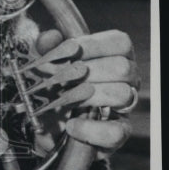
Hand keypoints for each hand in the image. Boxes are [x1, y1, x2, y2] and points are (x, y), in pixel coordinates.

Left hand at [33, 28, 138, 151]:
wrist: (45, 127)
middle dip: (86, 72)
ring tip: (63, 99)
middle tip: (57, 78)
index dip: (93, 45)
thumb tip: (50, 37)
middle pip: (122, 67)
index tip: (66, 51)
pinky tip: (71, 124)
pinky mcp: (118, 133)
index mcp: (113, 56)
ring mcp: (124, 108)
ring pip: (122, 95)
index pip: (119, 42)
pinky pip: (116, 132)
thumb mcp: (43, 65)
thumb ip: (44, 48)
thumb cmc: (51, 89)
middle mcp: (125, 80)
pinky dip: (90, 129)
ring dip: (88, 96)